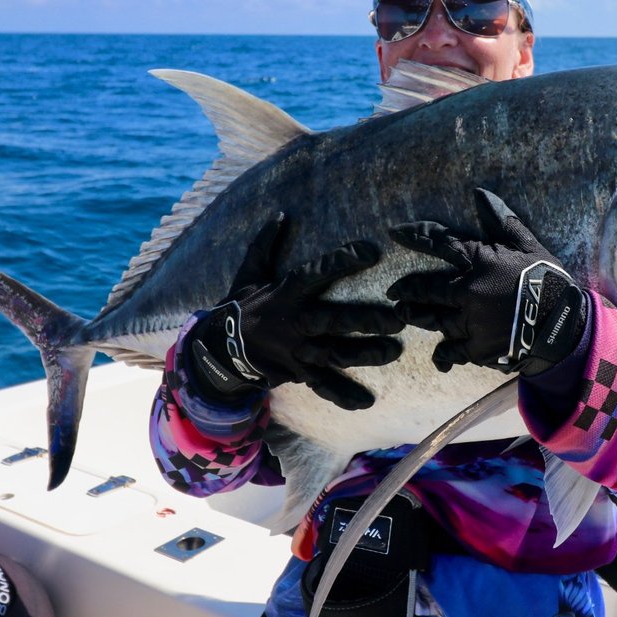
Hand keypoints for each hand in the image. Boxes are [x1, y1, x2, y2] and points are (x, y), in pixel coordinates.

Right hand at [189, 214, 404, 409]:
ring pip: (335, 353)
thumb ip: (265, 244)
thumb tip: (280, 214)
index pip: (315, 273)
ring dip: (365, 354)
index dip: (341, 261)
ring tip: (393, 351)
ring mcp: (297, 351)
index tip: (371, 251)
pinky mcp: (297, 373)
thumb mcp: (250, 272)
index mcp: (286, 293)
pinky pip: (322, 385)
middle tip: (396, 318)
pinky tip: (366, 403)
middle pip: (333, 320)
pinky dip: (343, 395)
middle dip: (364, 320)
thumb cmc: (243, 305)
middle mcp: (294, 322)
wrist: (220, 349)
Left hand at [386, 188, 587, 374]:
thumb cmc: (548, 280)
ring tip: (403, 315)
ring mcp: (470, 321)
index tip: (395, 232)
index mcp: (480, 261)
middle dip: (407, 289)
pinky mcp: (477, 348)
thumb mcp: (529, 246)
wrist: (564, 325)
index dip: (416, 235)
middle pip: (426, 288)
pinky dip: (443, 354)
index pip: (440, 243)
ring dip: (415, 316)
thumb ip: (502, 221)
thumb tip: (480, 193)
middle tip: (393, 291)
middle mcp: (468, 290)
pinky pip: (452, 350)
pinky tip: (437, 357)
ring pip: (433, 318)